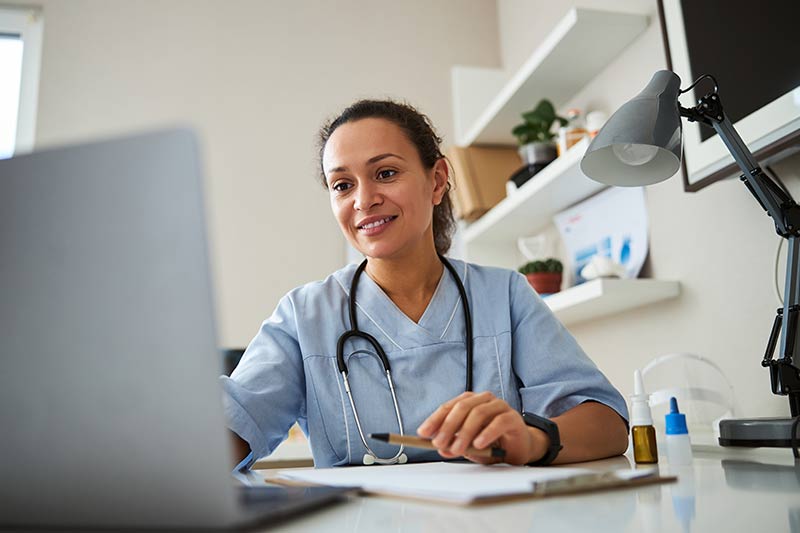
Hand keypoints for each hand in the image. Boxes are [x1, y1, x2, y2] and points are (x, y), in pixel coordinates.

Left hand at [416, 391, 547, 464]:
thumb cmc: (491, 443)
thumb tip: (440, 448)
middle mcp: (483, 400)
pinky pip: (498, 422)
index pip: (448, 407)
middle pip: (462, 407)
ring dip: (465, 432)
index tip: (423, 433)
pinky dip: (486, 433)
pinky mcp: (512, 417)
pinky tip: (478, 444)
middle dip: (448, 426)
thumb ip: (455, 445)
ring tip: (457, 449)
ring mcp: (499, 406)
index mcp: (469, 402)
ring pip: (478, 413)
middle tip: (439, 443)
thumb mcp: (468, 446)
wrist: (519, 447)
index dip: (435, 419)